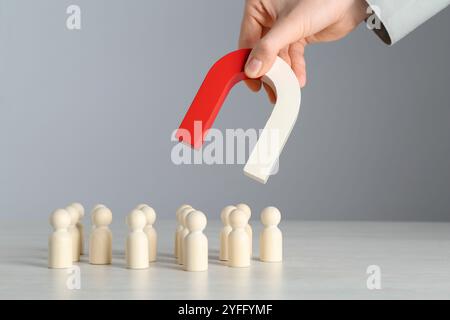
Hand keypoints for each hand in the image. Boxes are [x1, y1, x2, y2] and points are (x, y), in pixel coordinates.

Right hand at [239, 0, 368, 101]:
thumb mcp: (290, 24)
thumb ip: (269, 48)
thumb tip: (252, 70)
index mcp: (258, 6)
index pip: (247, 40)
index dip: (248, 62)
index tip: (252, 81)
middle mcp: (268, 15)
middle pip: (262, 51)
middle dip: (269, 71)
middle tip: (270, 88)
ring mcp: (283, 26)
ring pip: (278, 56)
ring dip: (284, 73)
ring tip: (286, 86)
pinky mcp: (298, 35)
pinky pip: (293, 56)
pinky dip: (295, 68)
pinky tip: (297, 79)